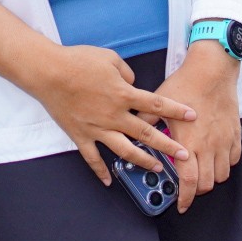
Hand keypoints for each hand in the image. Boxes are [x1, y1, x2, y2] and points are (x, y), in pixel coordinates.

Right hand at [26, 42, 195, 186]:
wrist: (49, 72)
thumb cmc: (78, 61)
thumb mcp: (109, 58)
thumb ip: (126, 72)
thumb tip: (133, 82)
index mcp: (123, 94)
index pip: (156, 104)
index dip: (176, 110)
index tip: (192, 116)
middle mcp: (114, 115)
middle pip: (146, 133)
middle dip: (167, 145)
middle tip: (184, 155)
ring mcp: (97, 128)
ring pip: (125, 150)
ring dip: (143, 161)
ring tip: (157, 168)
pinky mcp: (81, 136)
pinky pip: (92, 158)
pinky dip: (101, 172)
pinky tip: (109, 182)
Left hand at [156, 41, 241, 212]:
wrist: (212, 69)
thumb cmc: (185, 84)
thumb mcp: (160, 103)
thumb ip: (145, 119)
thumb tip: (131, 127)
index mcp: (189, 144)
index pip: (189, 183)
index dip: (186, 199)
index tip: (181, 205)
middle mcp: (209, 147)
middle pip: (207, 184)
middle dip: (197, 192)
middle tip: (188, 188)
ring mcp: (224, 141)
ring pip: (222, 175)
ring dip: (211, 179)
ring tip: (201, 173)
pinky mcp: (234, 133)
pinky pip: (234, 159)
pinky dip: (226, 164)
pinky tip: (216, 158)